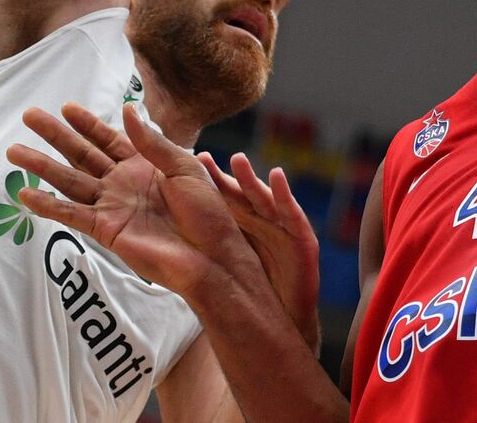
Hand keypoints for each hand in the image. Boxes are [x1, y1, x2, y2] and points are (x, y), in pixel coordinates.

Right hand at [6, 103, 258, 297]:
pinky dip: (49, 205)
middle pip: (82, 154)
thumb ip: (152, 143)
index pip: (109, 139)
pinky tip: (25, 193)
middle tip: (29, 116)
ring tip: (14, 151)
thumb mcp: (185, 168)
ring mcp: (112, 206)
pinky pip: (72, 215)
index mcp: (146, 165)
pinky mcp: (106, 230)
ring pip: (70, 181)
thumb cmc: (208, 212)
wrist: (211, 255)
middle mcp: (124, 183)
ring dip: (42, 166)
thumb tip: (127, 110)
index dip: (88, 124)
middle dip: (56, 136)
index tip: (65, 107)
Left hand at [197, 152, 321, 351]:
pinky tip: (276, 176)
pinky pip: (292, 213)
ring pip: (264, 199)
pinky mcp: (303, 238)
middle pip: (240, 196)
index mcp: (246, 227)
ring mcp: (284, 229)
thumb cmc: (261, 292)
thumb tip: (173, 234)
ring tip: (237, 160)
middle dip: (223, 176)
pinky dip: (284, 194)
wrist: (288, 318)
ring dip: (251, 179)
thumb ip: (211, 246)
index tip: (187, 166)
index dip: (207, 183)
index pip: (224, 201)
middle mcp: (263, 223)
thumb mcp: (232, 267)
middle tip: (200, 159)